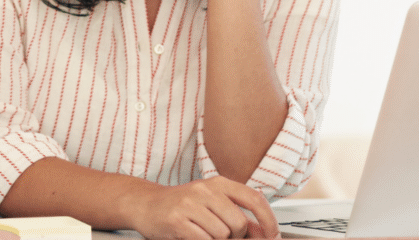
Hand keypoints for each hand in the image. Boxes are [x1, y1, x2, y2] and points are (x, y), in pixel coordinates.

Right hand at [123, 177, 279, 239]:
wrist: (145, 204)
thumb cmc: (181, 205)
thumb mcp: (211, 204)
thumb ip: (236, 215)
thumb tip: (263, 231)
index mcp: (218, 183)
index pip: (254, 198)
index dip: (268, 219)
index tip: (272, 234)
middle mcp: (205, 190)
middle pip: (239, 222)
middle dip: (235, 237)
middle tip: (222, 236)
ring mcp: (190, 204)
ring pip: (222, 234)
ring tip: (202, 233)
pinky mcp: (177, 220)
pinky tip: (192, 235)